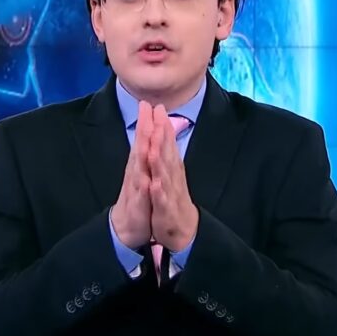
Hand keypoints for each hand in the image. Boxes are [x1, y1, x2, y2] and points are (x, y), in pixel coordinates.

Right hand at [111, 101, 154, 246]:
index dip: (147, 122)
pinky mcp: (138, 205)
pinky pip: (142, 195)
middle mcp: (136, 173)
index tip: (150, 103)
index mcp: (139, 166)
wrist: (127, 227)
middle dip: (144, 128)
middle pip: (139, 147)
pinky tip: (148, 180)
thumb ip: (145, 157)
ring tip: (149, 135)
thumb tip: (148, 139)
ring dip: (144, 151)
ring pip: (140, 167)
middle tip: (147, 107)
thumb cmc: (137, 199)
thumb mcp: (143, 175)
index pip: (143, 141)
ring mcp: (136, 188)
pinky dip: (145, 187)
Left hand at [147, 104, 197, 250]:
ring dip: (160, 160)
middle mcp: (172, 177)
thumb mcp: (170, 175)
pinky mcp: (165, 210)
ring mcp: (169, 193)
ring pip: (164, 174)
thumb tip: (164, 134)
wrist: (182, 229)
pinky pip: (161, 200)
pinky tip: (154, 184)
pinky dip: (158, 192)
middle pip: (167, 153)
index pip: (167, 144)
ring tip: (154, 145)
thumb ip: (167, 155)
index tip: (157, 106)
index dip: (162, 125)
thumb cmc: (173, 199)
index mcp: (171, 168)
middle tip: (158, 115)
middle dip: (162, 134)